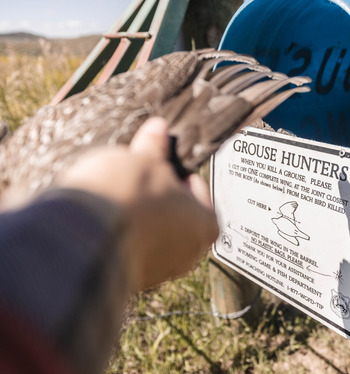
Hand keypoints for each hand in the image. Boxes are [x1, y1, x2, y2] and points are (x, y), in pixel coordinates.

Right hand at [59, 117, 218, 289]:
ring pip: (154, 236)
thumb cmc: (126, 197)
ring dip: (141, 219)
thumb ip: (154, 146)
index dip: (177, 173)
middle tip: (138, 180)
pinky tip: (107, 221)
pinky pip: (131, 252)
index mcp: (205, 224)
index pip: (198, 190)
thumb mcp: (143, 160)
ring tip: (118, 199)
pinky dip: (123, 237)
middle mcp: (189, 254)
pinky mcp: (130, 280)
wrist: (83, 238)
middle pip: (178, 216)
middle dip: (160, 198)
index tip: (161, 164)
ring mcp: (160, 271)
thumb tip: (158, 129)